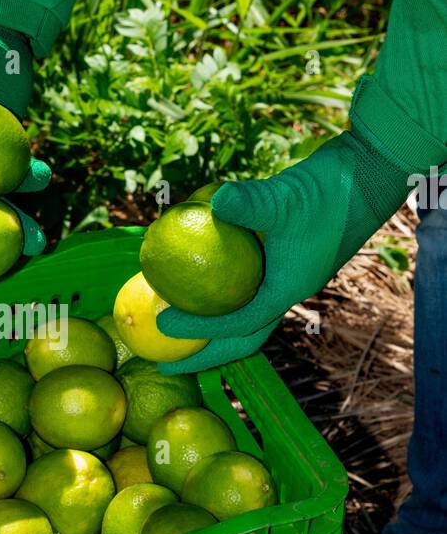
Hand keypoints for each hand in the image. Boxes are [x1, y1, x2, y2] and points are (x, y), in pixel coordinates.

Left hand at [154, 126, 411, 371]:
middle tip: (166, 360)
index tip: (163, 324)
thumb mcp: (285, 197)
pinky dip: (223, 291)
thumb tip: (213, 202)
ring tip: (178, 327)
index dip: (200, 330)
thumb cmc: (329, 189)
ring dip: (214, 326)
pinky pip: (248, 286)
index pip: (238, 323)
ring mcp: (288, 274)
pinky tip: (198, 277)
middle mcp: (288, 289)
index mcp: (288, 288)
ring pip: (246, 313)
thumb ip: (250, 201)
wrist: (369, 173)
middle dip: (207, 353)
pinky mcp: (286, 256)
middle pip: (244, 336)